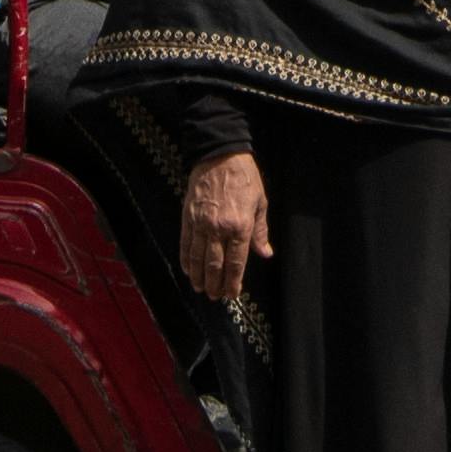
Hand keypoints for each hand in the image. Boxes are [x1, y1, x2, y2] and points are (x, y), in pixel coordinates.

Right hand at [178, 146, 270, 300]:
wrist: (220, 154)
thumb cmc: (244, 177)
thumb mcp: (260, 202)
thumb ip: (260, 231)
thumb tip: (265, 253)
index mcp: (240, 226)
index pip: (236, 262)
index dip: (233, 282)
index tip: (232, 294)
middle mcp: (219, 228)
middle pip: (215, 265)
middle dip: (215, 284)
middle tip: (215, 296)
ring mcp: (201, 223)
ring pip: (197, 258)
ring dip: (199, 276)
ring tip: (201, 288)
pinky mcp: (188, 216)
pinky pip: (185, 243)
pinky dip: (186, 259)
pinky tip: (188, 269)